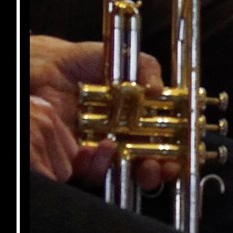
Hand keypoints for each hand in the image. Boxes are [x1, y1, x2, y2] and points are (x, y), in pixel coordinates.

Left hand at [30, 38, 172, 189]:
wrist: (45, 66)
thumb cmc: (82, 61)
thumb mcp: (122, 58)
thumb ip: (146, 68)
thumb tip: (160, 90)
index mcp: (138, 116)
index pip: (165, 141)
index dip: (178, 151)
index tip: (186, 154)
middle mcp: (122, 135)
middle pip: (148, 163)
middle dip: (160, 170)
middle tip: (163, 167)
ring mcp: (100, 148)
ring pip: (125, 173)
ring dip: (137, 174)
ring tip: (141, 166)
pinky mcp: (78, 157)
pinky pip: (93, 171)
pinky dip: (102, 165)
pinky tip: (104, 150)